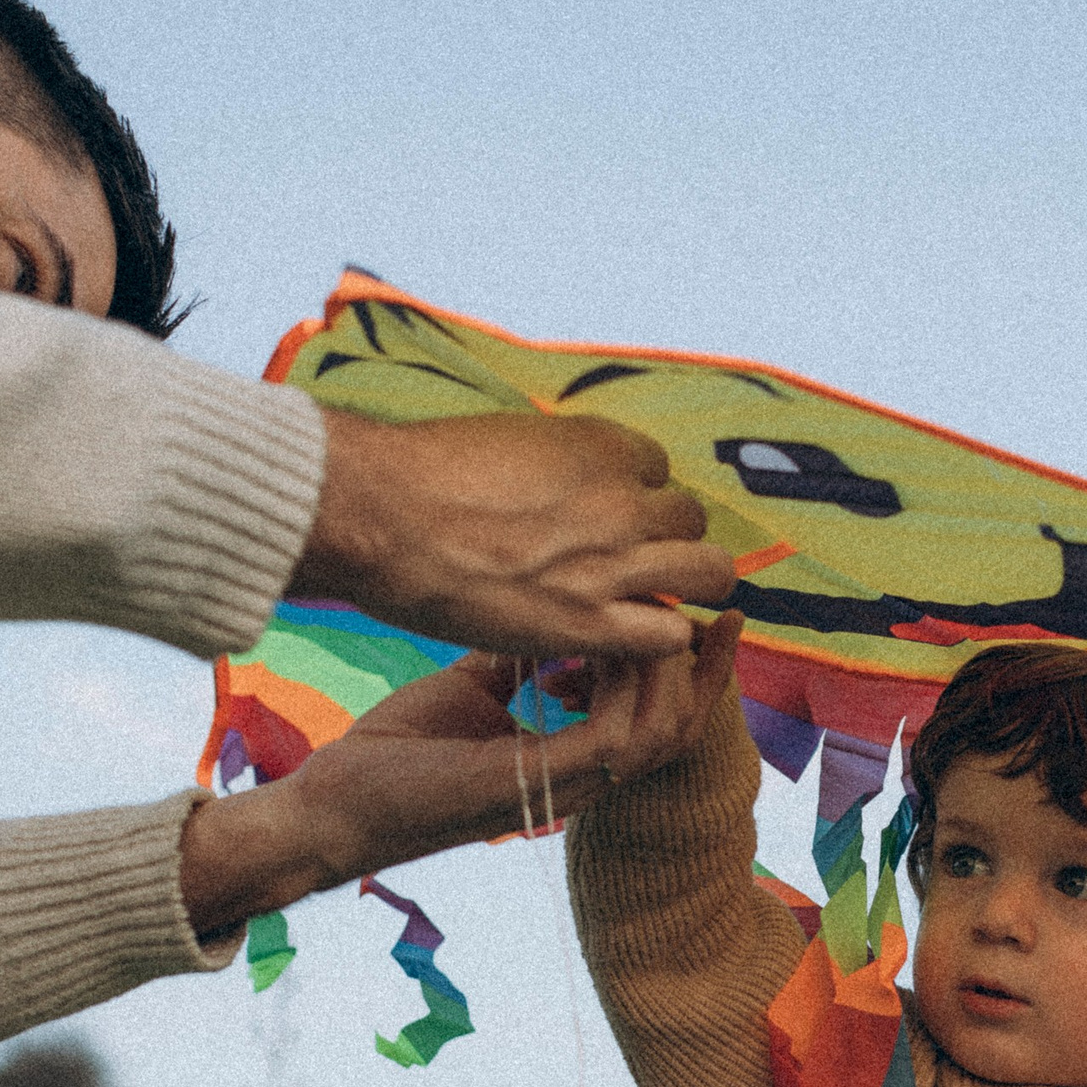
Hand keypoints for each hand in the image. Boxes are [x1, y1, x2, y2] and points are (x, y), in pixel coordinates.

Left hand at [179, 612, 744, 935]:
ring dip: (673, 669)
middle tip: (720, 610)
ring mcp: (565, 786)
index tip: (705, 614)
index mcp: (571, 760)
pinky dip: (630, 685)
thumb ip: (517, 660)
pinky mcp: (538, 785)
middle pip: (681, 728)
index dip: (695, 670)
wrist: (337, 803)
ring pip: (663, 732)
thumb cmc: (393, 753)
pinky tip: (620, 640)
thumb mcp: (468, 687)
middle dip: (708, 669)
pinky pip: (619, 735)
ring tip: (667, 616)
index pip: (661, 720)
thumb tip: (546, 611)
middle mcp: (582, 779)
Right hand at [290, 409, 735, 658]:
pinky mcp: (591, 621)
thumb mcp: (501, 442)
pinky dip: (657, 640)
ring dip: (681, 590)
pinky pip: (673, 634)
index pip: (657, 471)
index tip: (605, 525)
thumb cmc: (415, 475)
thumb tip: (549, 482)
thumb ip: (546, 464)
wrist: (377, 513)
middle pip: (690, 519)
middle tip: (630, 570)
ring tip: (642, 609)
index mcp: (600, 444)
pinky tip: (619, 644)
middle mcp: (621, 497)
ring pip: (709, 573)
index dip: (634, 501)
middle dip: (666, 543)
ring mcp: (614, 560)